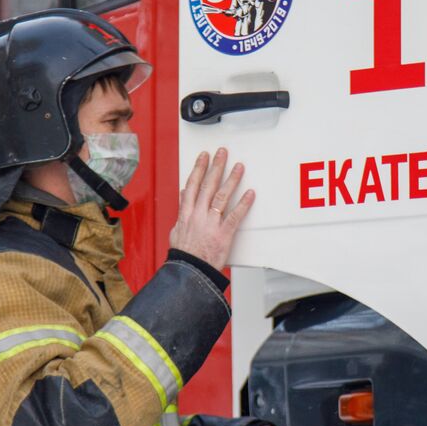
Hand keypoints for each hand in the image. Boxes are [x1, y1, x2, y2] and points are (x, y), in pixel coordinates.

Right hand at [170, 148, 255, 268]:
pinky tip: (250, 193)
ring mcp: (211, 224)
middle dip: (215, 167)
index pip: (192, 185)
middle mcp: (198, 215)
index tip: (203, 157)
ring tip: (238, 167)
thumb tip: (183, 196)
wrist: (190, 272)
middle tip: (222, 153)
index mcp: (186, 213)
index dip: (198, 169)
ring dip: (231, 180)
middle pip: (208, 185)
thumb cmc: (185, 255)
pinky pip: (235, 216)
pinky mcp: (223, 234)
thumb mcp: (176, 230)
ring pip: (222, 196)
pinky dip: (243, 204)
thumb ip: (182, 212)